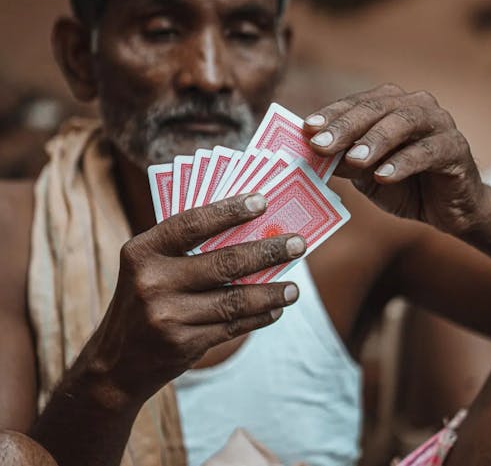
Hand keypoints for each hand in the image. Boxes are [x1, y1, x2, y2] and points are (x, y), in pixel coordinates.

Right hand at [87, 193, 303, 404]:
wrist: (116, 364)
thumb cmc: (143, 301)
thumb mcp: (150, 268)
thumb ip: (186, 250)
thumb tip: (250, 232)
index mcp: (142, 251)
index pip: (192, 223)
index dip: (229, 210)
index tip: (262, 201)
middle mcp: (151, 282)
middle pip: (224, 262)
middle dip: (268, 251)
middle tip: (299, 244)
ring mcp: (167, 316)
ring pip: (234, 299)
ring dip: (271, 292)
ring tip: (295, 288)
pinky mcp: (182, 344)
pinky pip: (232, 326)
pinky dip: (259, 316)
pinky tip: (275, 309)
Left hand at [305, 83, 484, 235]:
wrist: (446, 209)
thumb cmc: (402, 184)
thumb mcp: (365, 174)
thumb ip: (343, 161)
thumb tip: (312, 153)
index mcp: (388, 104)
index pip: (354, 104)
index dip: (329, 115)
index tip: (306, 129)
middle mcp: (413, 105)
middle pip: (375, 108)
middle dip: (345, 127)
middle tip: (320, 145)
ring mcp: (438, 122)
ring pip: (404, 122)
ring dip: (375, 140)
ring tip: (354, 160)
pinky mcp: (456, 147)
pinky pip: (429, 151)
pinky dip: (404, 163)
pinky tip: (384, 176)